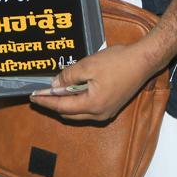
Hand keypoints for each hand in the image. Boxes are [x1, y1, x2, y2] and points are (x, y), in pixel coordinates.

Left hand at [28, 43, 156, 121]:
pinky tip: (72, 90)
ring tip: (53, 91)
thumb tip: (55, 85)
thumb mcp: (89, 65)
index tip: (33, 97)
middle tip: (40, 94)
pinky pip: (88, 108)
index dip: (46, 101)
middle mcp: (99, 114)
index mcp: (93, 105)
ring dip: (65, 102)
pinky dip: (77, 101)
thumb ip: (70, 76)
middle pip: (69, 113)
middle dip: (53, 103)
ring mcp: (106, 112)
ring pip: (78, 112)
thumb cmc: (119, 62)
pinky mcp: (111, 106)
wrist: (143, 62)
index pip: (62, 106)